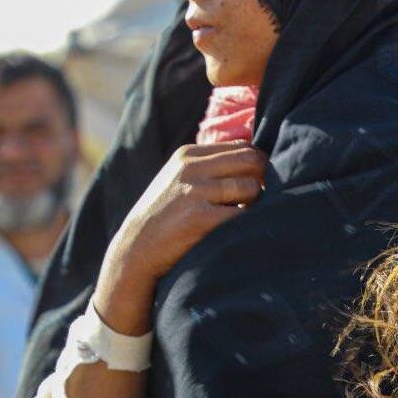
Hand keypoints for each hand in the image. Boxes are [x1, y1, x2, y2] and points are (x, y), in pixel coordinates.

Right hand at [95, 142, 266, 333]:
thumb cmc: (168, 217)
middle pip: (252, 161)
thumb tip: (261, 162)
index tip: (255, 186)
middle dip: (262, 181)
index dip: (257, 168)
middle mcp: (190, 168)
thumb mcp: (182, 180)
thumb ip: (213, 167)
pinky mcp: (199, 219)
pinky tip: (235, 233)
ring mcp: (193, 192)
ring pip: (252, 188)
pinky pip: (243, 216)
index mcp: (188, 155)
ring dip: (255, 206)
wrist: (135, 251)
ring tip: (238, 219)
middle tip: (255, 202)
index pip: (243, 147)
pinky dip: (247, 225)